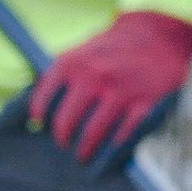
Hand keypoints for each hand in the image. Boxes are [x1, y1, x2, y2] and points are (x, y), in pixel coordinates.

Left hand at [30, 11, 191, 162]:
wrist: (159, 35)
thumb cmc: (113, 49)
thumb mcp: (82, 51)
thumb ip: (60, 75)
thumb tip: (32, 106)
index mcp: (73, 63)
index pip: (43, 100)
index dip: (39, 117)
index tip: (39, 126)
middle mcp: (94, 76)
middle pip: (66, 124)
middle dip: (62, 139)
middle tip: (64, 144)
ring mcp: (120, 90)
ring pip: (91, 134)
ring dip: (84, 151)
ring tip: (83, 155)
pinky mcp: (144, 104)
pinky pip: (122, 136)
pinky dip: (113, 148)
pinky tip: (109, 150)